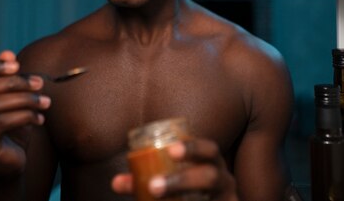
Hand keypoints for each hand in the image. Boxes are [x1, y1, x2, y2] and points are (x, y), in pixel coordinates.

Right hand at [0, 50, 50, 178]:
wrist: (11, 165)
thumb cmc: (12, 129)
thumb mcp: (11, 101)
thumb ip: (7, 78)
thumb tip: (7, 53)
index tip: (17, 64)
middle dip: (16, 83)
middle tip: (40, 83)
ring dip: (25, 99)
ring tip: (45, 103)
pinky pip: (2, 122)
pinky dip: (25, 116)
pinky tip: (40, 119)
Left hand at [112, 138, 238, 199]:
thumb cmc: (192, 192)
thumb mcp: (173, 182)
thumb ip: (147, 182)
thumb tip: (116, 182)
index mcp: (212, 163)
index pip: (208, 149)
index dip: (192, 147)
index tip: (171, 150)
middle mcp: (224, 181)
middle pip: (210, 176)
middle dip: (183, 180)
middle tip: (154, 186)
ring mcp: (228, 199)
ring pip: (214, 199)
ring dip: (184, 194)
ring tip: (155, 195)